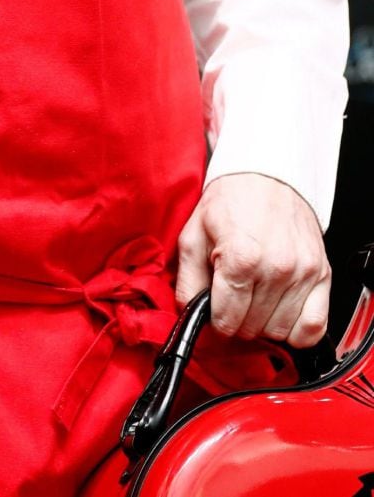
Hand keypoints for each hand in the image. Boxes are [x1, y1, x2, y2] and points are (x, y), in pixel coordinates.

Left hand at [175, 174, 330, 348]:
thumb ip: (187, 281)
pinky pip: (315, 326)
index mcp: (241, 259)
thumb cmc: (229, 203)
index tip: (214, 308)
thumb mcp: (192, 236)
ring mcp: (303, 273)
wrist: (265, 177)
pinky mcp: (322, 274)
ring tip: (254, 300)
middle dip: (236, 320)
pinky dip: (298, 332)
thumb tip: (189, 313)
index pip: (226, 320)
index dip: (215, 319)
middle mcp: (276, 268)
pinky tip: (281, 316)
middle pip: (252, 328)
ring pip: (280, 332)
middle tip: (232, 298)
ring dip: (263, 324)